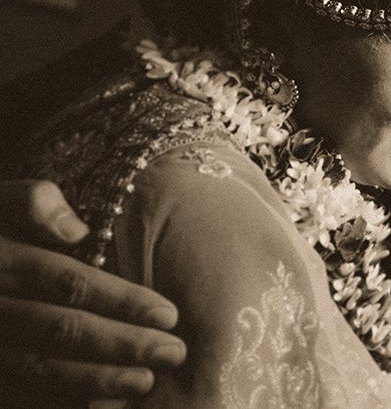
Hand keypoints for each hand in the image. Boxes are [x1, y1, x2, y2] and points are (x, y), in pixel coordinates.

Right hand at [0, 181, 186, 403]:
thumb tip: (76, 230)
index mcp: (3, 261)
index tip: (169, 314)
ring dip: (94, 380)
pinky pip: (15, 392)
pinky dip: (54, 403)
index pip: (70, 283)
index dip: (121, 300)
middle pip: (62, 329)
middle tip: (174, 353)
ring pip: (39, 367)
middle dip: (122, 344)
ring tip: (144, 384)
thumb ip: (32, 203)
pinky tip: (96, 407)